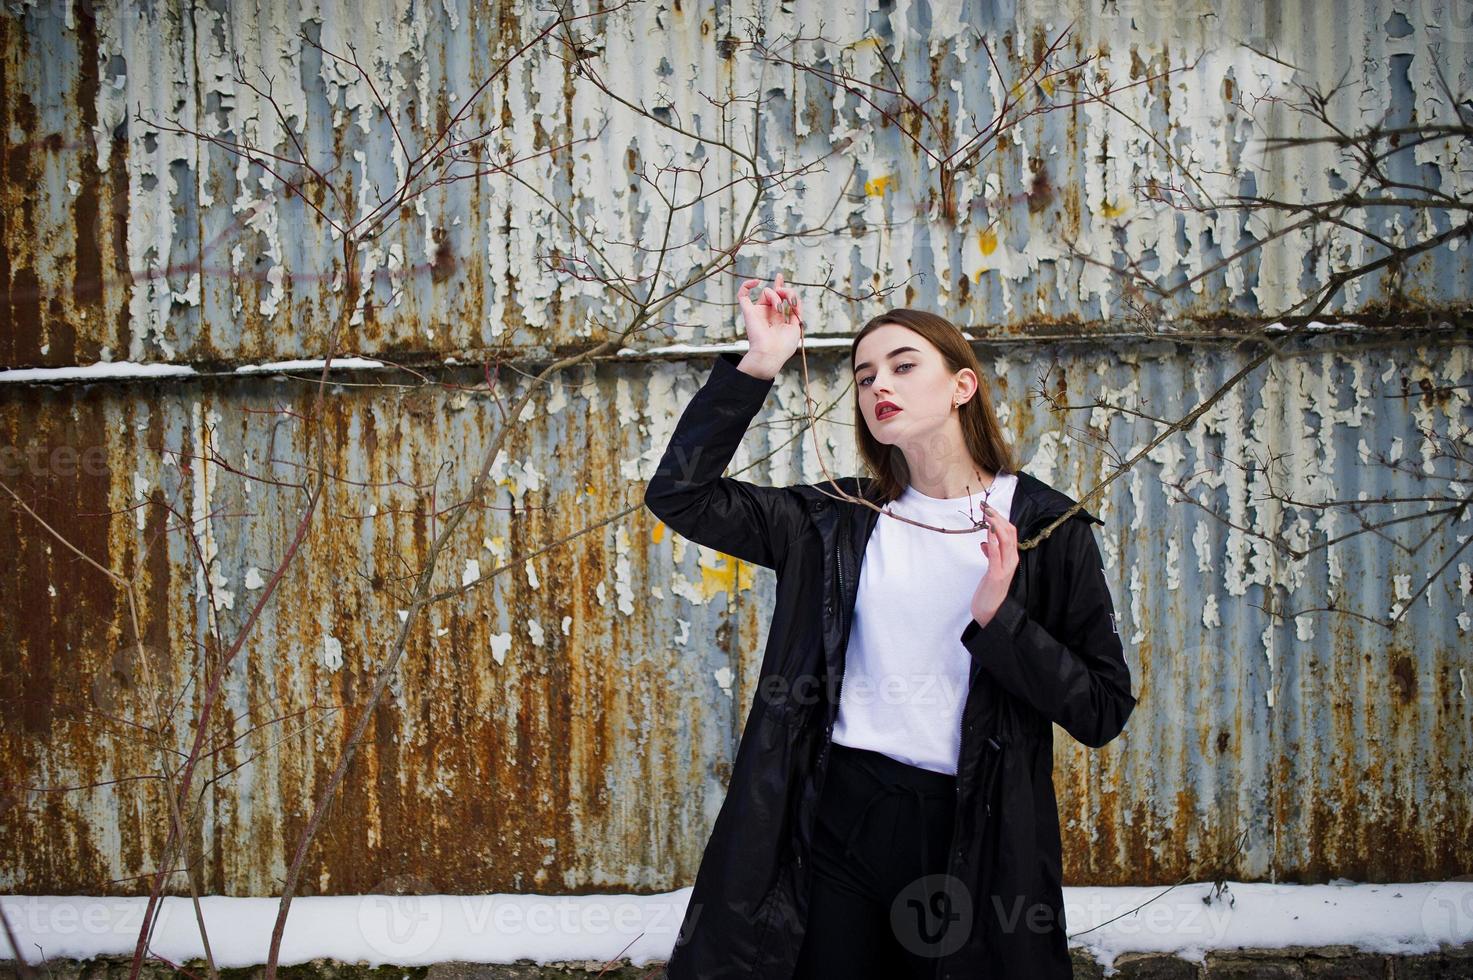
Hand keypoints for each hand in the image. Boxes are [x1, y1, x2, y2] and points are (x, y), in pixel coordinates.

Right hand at [737, 274, 801, 370]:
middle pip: (776, 292)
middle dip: (786, 291)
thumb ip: (796, 313)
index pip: (779, 298)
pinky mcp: (748, 312)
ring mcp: (758, 312)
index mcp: (778, 318)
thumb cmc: (784, 346)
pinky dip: (747, 285)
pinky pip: (742, 295)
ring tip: (779, 308)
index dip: (781, 287)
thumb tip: (796, 300)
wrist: (771, 353)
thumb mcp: (797, 327)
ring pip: (767, 292)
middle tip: (790, 299)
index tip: (780, 276)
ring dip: (776, 296)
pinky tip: (756, 281)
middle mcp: (768, 314)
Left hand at [969, 502, 1018, 626]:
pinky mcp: (997, 575)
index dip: (1000, 518)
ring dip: (995, 525)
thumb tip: (986, 541)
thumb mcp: (991, 568)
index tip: (988, 508)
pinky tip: (988, 533)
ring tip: (987, 514)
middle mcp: (1012, 560)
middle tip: (985, 507)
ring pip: (1006, 540)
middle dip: (997, 517)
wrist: (990, 612)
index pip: (1010, 532)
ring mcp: (1006, 567)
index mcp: (1011, 557)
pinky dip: (993, 542)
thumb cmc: (990, 590)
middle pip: (1010, 532)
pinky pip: (996, 555)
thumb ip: (991, 555)